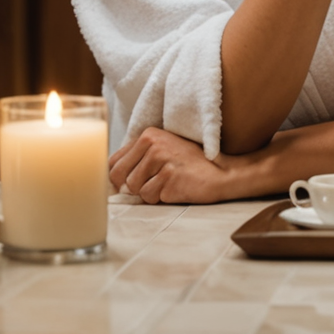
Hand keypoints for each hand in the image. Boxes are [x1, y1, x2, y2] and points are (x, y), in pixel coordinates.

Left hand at [108, 126, 259, 204]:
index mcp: (148, 134)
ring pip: (135, 189)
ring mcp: (162, 160)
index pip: (113, 161)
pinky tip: (177, 188)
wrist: (222, 172)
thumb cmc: (190, 164)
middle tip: (153, 184)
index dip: (119, 177)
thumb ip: (138, 159)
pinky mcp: (169, 178)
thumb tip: (111, 182)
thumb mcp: (164, 151)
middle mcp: (153, 144)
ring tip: (170, 183)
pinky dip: (162, 198)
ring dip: (151, 193)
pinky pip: (151, 197)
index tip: (131, 181)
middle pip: (120, 177)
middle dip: (133, 186)